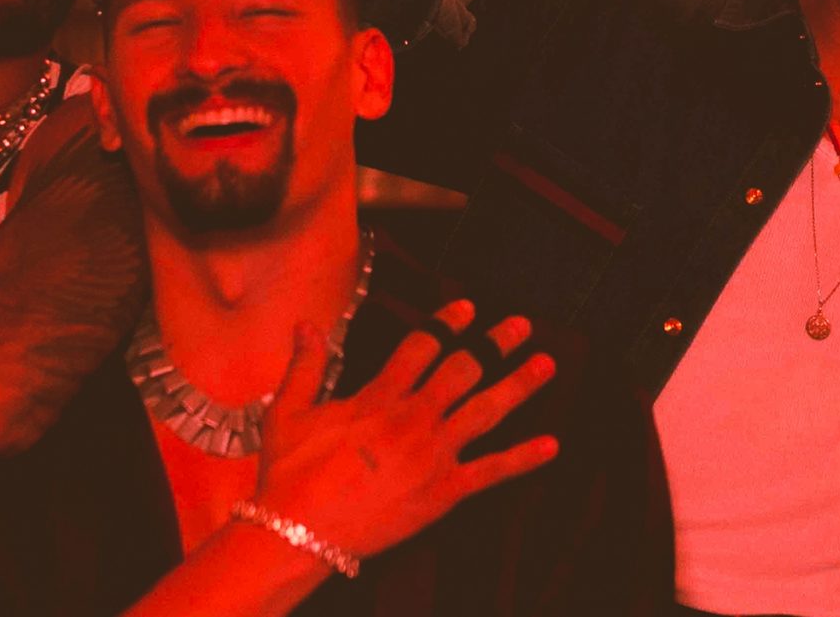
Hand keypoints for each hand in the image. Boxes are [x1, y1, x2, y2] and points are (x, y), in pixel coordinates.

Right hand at [251, 300, 558, 559]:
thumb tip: (306, 325)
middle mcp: (414, 417)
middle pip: (464, 368)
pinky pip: (492, 471)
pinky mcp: (445, 491)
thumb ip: (306, 365)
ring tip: (547, 363)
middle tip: (521, 325)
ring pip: (487, 409)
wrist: (298, 531)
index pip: (422, 346)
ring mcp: (433, 453)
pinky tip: (551, 446)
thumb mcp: (288, 412)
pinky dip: (523, 459)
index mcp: (379, 396)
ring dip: (519, 383)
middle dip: (495, 343)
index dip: (447, 323)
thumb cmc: (289, 474)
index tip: (469, 308)